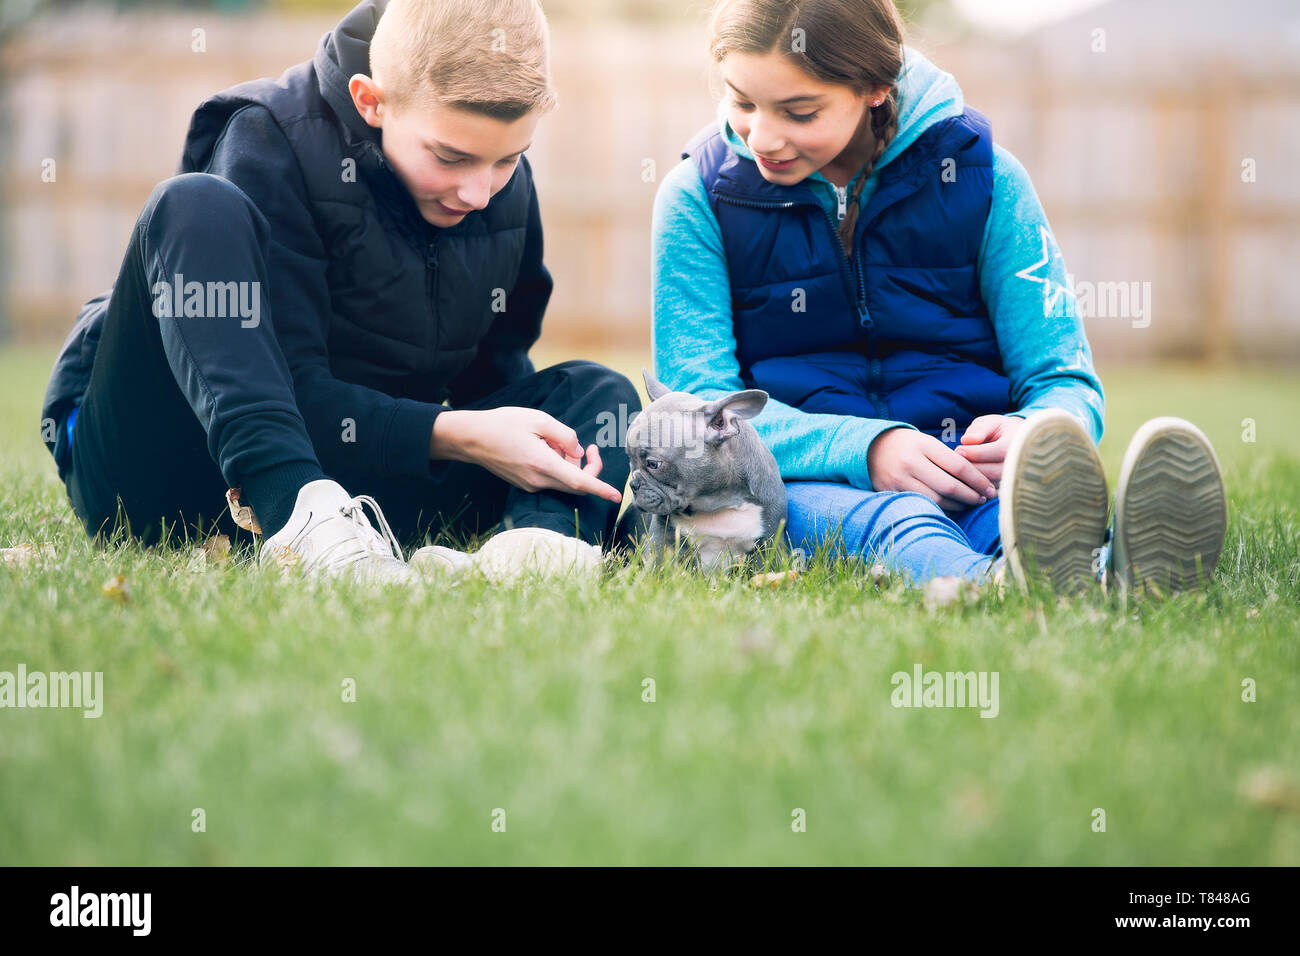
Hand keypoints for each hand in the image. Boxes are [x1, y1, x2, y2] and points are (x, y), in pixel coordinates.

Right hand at [429, 407, 621, 502]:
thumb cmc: (504, 424)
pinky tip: (543, 449)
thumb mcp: (538, 419)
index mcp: (542, 464)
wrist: (472, 438)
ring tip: (553, 441)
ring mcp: (531, 485)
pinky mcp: (526, 485)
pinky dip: (557, 466)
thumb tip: (580, 453)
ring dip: (570, 464)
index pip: (579, 482)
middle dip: (590, 469)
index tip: (617, 494)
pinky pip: (552, 479)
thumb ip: (564, 435)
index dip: (600, 488)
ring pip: (565, 481)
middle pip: (577, 484)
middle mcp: (538, 480)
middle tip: (590, 447)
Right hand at [867, 427, 997, 510]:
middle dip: (971, 496)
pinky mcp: (891, 492)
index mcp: (923, 445)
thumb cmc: (908, 445)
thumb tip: (977, 480)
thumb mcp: (927, 442)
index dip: (978, 480)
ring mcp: (899, 479)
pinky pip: (922, 504)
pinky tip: (951, 508)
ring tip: (970, 504)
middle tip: (983, 499)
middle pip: (949, 486)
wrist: (871, 448)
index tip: (990, 488)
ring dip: (958, 505)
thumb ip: (948, 458)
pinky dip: (940, 509)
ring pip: (937, 500)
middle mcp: (911, 462)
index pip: (959, 466)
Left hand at [953, 415, 1023, 491]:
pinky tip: (964, 479)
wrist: (1015, 444)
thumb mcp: (990, 423)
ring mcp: (1016, 479)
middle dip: (971, 467)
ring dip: (971, 479)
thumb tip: (967, 440)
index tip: (958, 450)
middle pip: (994, 471)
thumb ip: (979, 429)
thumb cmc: (999, 431)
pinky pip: (988, 494)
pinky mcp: (1007, 491)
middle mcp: (1022, 464)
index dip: (976, 452)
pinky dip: (974, 488)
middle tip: (954, 463)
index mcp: (1020, 443)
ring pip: (991, 485)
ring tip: (957, 470)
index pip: (998, 451)